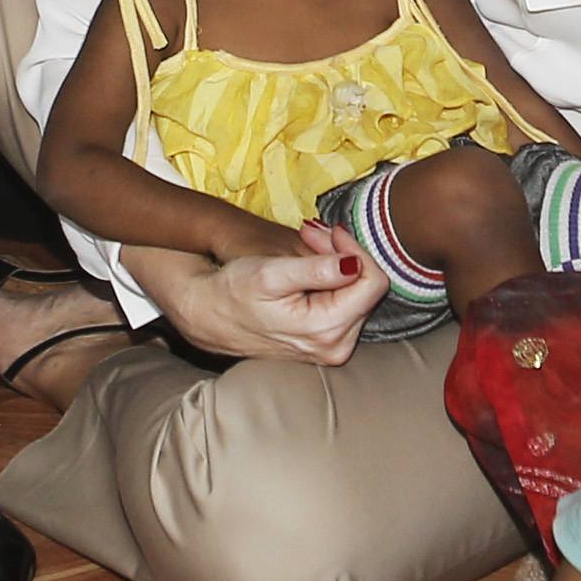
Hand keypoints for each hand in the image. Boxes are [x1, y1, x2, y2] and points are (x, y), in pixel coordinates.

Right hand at [150, 224, 391, 364]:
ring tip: (307, 246)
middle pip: (366, 288)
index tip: (330, 232)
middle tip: (312, 234)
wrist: (207, 314)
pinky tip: (307, 268)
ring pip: (357, 293)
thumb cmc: (233, 292)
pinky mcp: (326, 342)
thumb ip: (317, 270)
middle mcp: (336, 347)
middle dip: (344, 255)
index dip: (356, 250)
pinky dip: (331, 279)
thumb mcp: (272, 274)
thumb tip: (355, 264)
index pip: (373, 283)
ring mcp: (332, 348)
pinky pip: (344, 303)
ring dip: (337, 264)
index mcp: (327, 331)